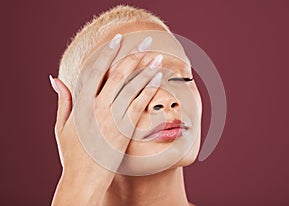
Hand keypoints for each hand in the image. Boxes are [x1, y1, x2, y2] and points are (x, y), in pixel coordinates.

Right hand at [50, 34, 162, 204]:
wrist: (84, 180)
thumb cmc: (73, 154)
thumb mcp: (61, 127)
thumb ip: (63, 101)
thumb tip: (56, 79)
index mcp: (80, 105)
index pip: (94, 71)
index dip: (106, 53)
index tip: (117, 40)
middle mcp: (96, 109)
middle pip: (117, 74)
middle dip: (132, 55)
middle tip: (145, 42)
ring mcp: (112, 120)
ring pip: (131, 87)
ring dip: (145, 69)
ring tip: (156, 57)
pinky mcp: (126, 131)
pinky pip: (140, 105)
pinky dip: (149, 90)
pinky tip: (157, 79)